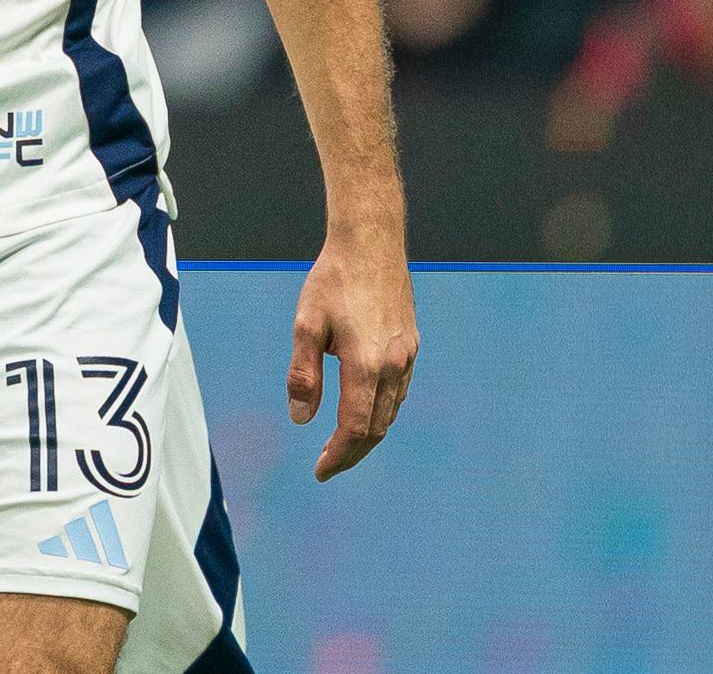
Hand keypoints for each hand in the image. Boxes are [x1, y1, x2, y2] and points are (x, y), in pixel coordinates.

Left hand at [289, 227, 416, 479]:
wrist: (372, 242)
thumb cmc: (333, 280)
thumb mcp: (305, 325)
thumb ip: (304, 375)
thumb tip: (302, 419)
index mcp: (365, 364)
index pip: (355, 427)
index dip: (338, 455)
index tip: (320, 471)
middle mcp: (392, 365)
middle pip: (377, 428)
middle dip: (353, 453)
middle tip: (329, 466)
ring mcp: (406, 356)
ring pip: (392, 412)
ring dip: (369, 435)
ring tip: (344, 445)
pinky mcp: (411, 344)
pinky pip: (399, 392)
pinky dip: (383, 412)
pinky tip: (366, 410)